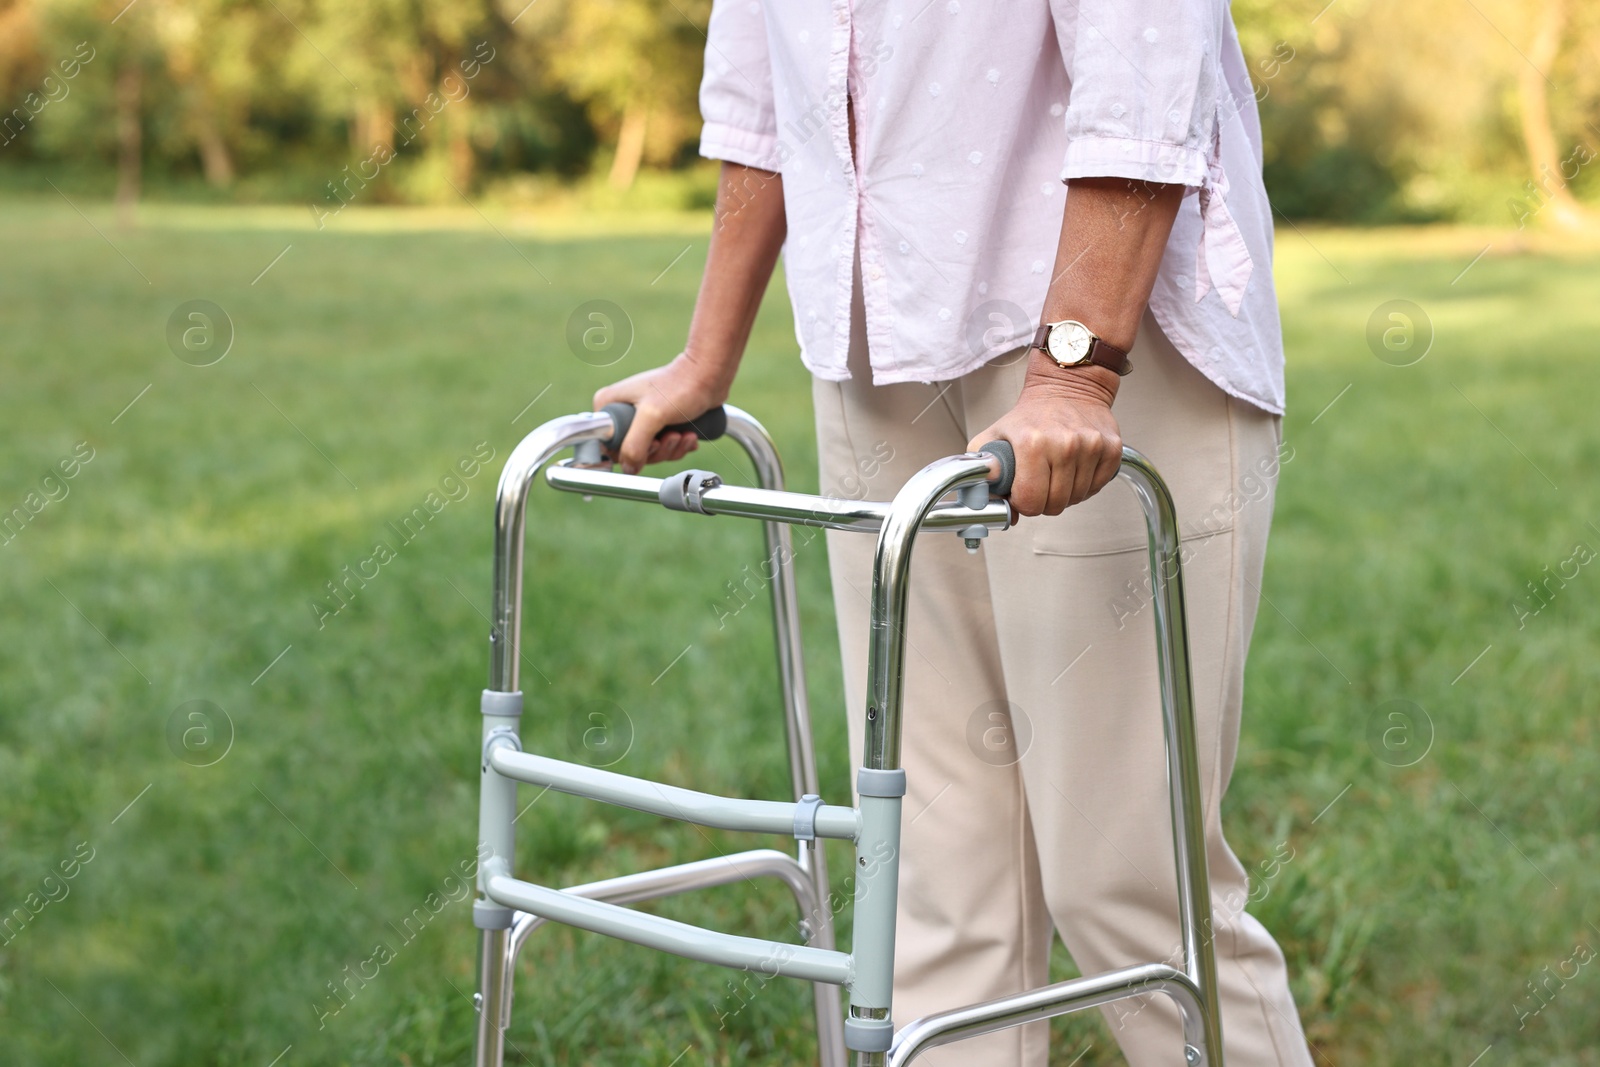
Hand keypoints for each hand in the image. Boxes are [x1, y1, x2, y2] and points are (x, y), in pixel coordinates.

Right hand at [593, 353, 731, 473]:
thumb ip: (635, 444)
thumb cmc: (680, 386)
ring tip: (683, 433)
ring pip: (651, 452)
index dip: (628, 451)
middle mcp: (623, 413)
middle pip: (631, 451)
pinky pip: (665, 448)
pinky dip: (679, 446)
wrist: (708, 376)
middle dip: (657, 449)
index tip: (650, 442)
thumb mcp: (652, 415)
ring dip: (671, 448)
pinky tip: (689, 435)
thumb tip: (628, 468)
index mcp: (611, 405)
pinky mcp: (660, 425)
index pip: (607, 443)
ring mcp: (642, 419)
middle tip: (671, 436)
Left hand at [967, 350, 1122, 516]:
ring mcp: (1091, 447)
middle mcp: (1065, 445)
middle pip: (1055, 505)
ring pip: (1077, 498)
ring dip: (1065, 493)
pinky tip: (1075, 468)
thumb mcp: (996, 434)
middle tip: (1040, 483)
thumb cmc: (1033, 414)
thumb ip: (982, 468)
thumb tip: (983, 500)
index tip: (1023, 493)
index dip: (1024, 504)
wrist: (1069, 385)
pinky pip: (1097, 487)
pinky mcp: (1112, 449)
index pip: (1031, 501)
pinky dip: (1086, 485)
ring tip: (1057, 471)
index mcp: (1033, 443)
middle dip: (1044, 502)